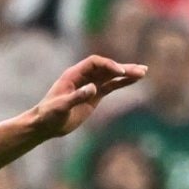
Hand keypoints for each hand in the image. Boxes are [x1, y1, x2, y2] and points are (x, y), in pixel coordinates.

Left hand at [25, 56, 145, 139]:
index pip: (94, 63)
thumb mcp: (61, 107)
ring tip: (143, 72)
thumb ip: (76, 97)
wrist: (45, 125)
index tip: (119, 72)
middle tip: (140, 70)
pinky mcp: (94, 96)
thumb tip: (93, 88)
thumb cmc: (49, 115)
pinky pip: (110, 86)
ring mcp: (90, 85)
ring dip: (126, 74)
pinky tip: (134, 81)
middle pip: (106, 67)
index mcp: (73, 75)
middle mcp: (83, 77)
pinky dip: (121, 83)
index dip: (108, 65)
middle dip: (122, 68)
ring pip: (110, 76)